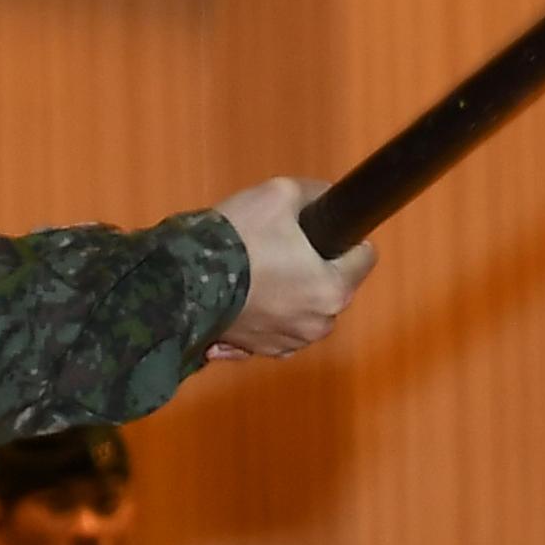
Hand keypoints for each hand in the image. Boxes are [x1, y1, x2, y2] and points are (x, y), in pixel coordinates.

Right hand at [208, 177, 376, 359]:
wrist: (181, 280)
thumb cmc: (236, 239)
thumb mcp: (282, 193)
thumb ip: (317, 194)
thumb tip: (329, 197)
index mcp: (333, 290)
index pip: (363, 256)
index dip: (342, 238)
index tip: (318, 231)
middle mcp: (317, 324)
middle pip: (332, 284)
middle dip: (314, 266)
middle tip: (280, 247)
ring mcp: (287, 343)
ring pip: (303, 307)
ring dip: (290, 291)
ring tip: (258, 269)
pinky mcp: (258, 351)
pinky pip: (274, 327)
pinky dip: (264, 312)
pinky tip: (244, 294)